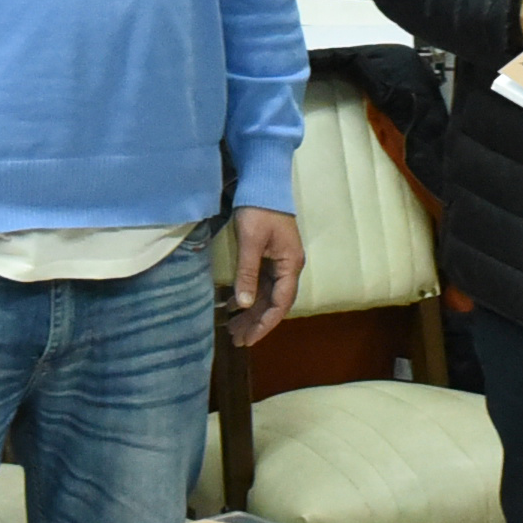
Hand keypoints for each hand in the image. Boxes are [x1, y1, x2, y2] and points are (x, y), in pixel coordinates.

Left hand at [224, 208, 303, 348]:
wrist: (263, 182)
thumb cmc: (259, 209)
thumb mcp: (251, 241)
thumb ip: (248, 273)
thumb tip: (243, 304)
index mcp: (290, 264)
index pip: (281, 303)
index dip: (265, 324)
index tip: (250, 339)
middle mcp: (288, 267)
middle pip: (274, 303)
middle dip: (256, 323)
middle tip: (236, 341)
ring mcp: (279, 262)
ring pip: (266, 295)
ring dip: (251, 313)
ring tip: (232, 329)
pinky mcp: (268, 257)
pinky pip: (260, 284)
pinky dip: (248, 297)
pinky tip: (233, 306)